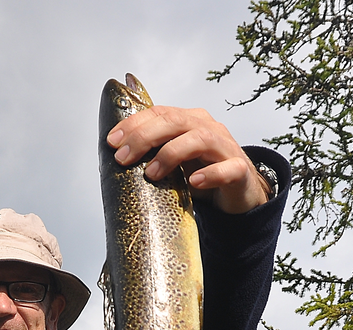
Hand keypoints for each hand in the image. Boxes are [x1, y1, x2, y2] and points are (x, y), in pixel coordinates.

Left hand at [107, 106, 270, 213]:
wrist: (238, 193)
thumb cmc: (200, 173)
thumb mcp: (172, 161)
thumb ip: (151, 154)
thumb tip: (113, 159)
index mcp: (189, 121)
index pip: (159, 113)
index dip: (134, 124)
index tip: (112, 141)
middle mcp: (208, 128)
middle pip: (175, 121)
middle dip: (144, 137)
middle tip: (123, 158)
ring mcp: (225, 147)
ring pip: (200, 138)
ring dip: (171, 153)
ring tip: (152, 174)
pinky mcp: (239, 170)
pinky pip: (227, 168)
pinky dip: (210, 174)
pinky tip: (193, 183)